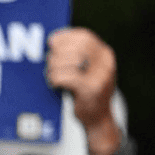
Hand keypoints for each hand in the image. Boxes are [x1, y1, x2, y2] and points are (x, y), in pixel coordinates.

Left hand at [46, 27, 120, 154]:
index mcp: (105, 54)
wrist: (98, 118)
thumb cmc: (86, 91)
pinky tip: (54, 84)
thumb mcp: (87, 70)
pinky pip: (65, 77)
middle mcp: (106, 63)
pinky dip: (55, 79)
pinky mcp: (90, 89)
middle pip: (74, 47)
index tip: (51, 42)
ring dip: (53, 68)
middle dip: (56, 54)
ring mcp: (100, 76)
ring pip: (67, 61)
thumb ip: (75, 55)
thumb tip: (52, 40)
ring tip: (51, 75)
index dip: (65, 37)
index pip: (84, 36)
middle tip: (49, 63)